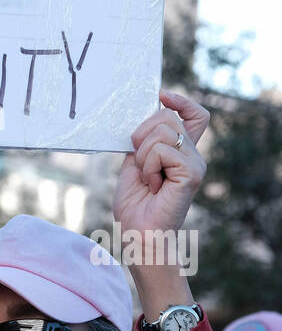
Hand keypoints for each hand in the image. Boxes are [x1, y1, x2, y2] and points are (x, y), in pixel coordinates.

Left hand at [113, 89, 208, 237]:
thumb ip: (144, 141)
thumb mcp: (135, 163)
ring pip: (161, 132)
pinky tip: (153, 185)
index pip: (195, 115)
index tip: (161, 95)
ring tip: (148, 178)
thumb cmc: (136, 206)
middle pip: (167, 117)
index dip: (180, 101)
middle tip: (140, 163)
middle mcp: (193, 155)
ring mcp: (195, 164)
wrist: (140, 235)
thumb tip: (147, 114)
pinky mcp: (192, 173)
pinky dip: (148, 166)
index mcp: (181, 152)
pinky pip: (161, 150)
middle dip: (141, 134)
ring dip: (143, 155)